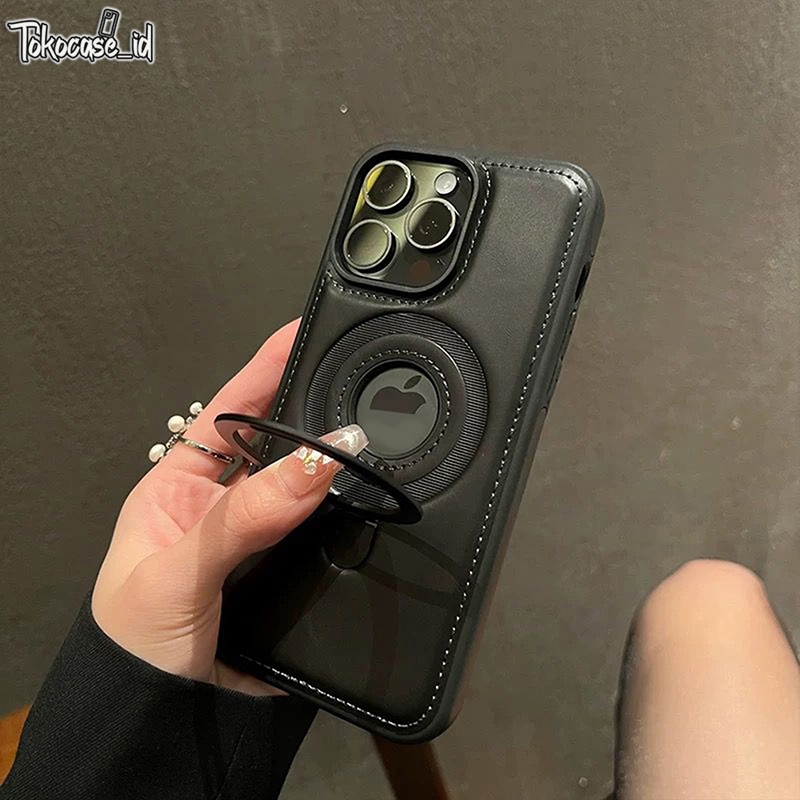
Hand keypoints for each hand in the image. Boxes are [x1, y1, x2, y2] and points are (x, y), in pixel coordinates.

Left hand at [91, 318, 367, 695]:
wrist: (161, 732)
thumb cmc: (132, 650)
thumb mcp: (175, 573)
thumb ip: (243, 519)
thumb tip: (311, 464)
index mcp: (179, 491)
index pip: (226, 414)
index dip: (263, 371)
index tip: (303, 336)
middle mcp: (226, 511)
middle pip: (278, 447)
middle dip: (311, 418)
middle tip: (353, 393)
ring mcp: (264, 545)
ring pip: (311, 493)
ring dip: (337, 476)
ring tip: (372, 449)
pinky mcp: (296, 580)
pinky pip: (332, 540)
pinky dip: (355, 526)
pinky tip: (373, 513)